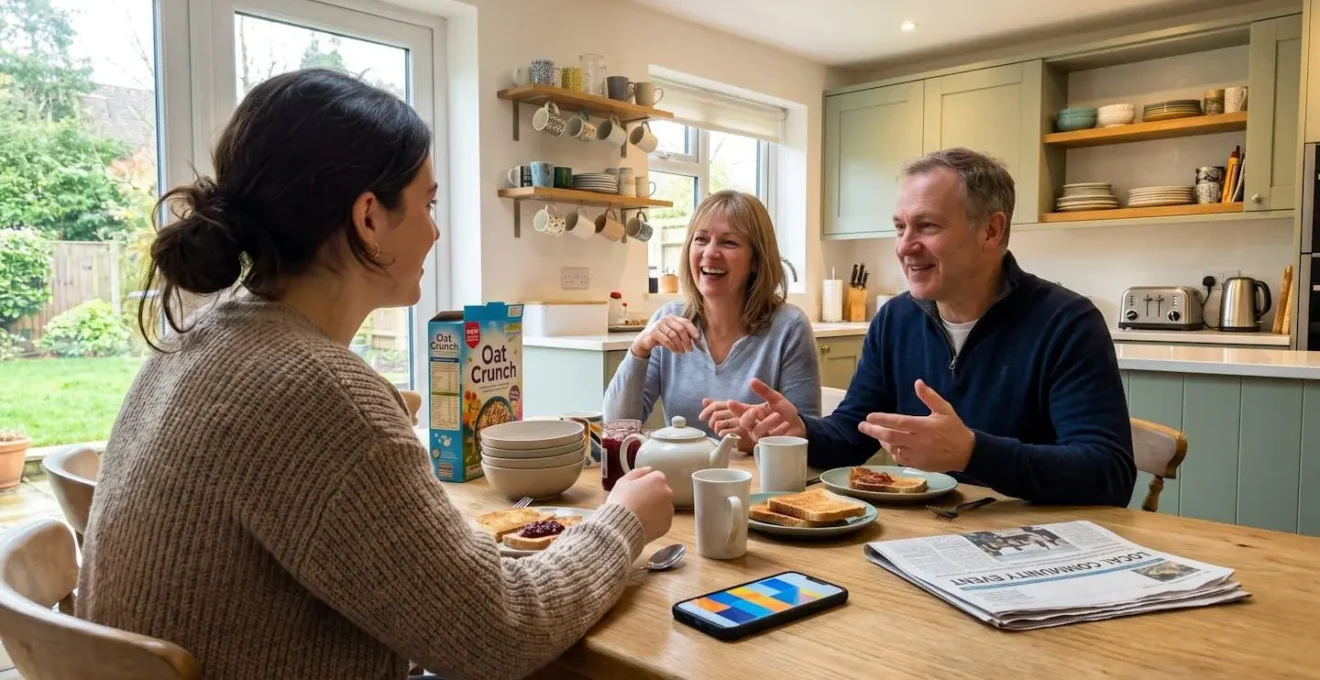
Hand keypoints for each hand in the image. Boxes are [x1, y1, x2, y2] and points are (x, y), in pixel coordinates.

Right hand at [605, 466, 673, 541]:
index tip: (635, 491)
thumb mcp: (623, 482)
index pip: (655, 477)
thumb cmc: (621, 501)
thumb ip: (637, 472)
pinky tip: (643, 523)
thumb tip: (648, 469)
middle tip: (636, 504)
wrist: (622, 526)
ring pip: (662, 506)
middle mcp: (667, 493)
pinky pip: (662, 520)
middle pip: (661, 492)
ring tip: (639, 515)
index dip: (644, 484)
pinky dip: (655, 521)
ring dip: (654, 509)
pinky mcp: (668, 524)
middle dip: (651, 496)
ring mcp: (669, 509)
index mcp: (658, 479)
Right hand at [631, 314, 701, 358]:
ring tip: (683, 352)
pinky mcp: (654, 332)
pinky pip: (666, 340)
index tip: (698, 338)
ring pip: (674, 335)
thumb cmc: (662, 336)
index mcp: (673, 317)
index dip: (693, 330)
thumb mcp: (673, 333)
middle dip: (687, 340)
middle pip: (680, 329)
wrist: (645, 340)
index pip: (685, 322)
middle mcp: (666, 319)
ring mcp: (659, 325)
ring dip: (680, 345)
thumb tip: (697, 340)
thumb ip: (684, 334)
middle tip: (691, 349)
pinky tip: (676, 351)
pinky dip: (673, 347)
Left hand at [699, 398, 753, 451]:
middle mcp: (738, 411)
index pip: (717, 405)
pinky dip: (721, 435)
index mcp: (736, 406)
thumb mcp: (734, 415)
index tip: (701, 417)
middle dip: (711, 422)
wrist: (765, 436)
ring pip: (718, 424)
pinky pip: (724, 433)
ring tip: (721, 432)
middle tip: (713, 428)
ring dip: (716, 430)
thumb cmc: (748, 426)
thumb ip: (720, 408)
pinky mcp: (742, 431)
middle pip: (716, 414)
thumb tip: (705, 400)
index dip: (707, 410)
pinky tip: (726, 437)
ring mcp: (740, 421)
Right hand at [726, 379, 806, 443]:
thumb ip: (764, 391)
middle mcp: (755, 426)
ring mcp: (763, 436)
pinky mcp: (772, 445)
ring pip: (758, 432)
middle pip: (744, 424)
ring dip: (766, 423)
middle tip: (754, 410)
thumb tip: (752, 380)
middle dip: (748, 417)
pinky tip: (785, 424)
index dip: (734, 408)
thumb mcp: (775, 399)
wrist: (798, 426)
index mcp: (753, 414)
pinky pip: (771, 440)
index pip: (741, 411)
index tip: (730, 402)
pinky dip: (778, 431)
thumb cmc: (784, 413)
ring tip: (777, 416)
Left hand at [857, 379, 973, 472]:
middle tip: (862, 426)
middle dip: (873, 431)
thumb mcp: (944, 409)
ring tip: (876, 433)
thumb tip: (917, 382)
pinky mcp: (918, 464)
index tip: (869, 416)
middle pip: (889, 437)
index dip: (882, 419)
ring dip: (882, 441)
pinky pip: (900, 458)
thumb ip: (929, 397)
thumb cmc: (954, 429)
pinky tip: (890, 445)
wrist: (966, 453)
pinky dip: (892, 451)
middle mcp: (918, 441)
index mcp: (923, 426)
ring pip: (892, 448)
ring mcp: (917, 454)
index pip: (898, 422)